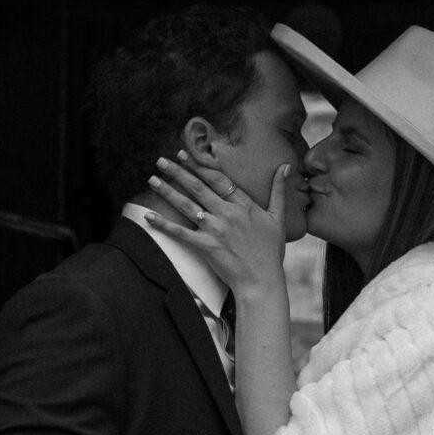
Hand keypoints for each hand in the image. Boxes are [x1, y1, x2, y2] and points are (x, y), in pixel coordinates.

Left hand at [146, 153, 290, 296]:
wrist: (262, 281)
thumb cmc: (271, 251)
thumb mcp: (278, 218)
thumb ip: (278, 190)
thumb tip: (286, 167)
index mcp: (244, 204)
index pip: (218, 179)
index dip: (200, 165)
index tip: (185, 153)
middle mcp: (227, 213)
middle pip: (198, 187)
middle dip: (178, 171)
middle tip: (161, 159)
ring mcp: (216, 230)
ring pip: (187, 205)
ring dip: (167, 190)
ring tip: (152, 179)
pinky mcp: (206, 246)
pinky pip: (180, 233)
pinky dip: (163, 224)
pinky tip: (148, 216)